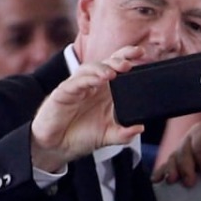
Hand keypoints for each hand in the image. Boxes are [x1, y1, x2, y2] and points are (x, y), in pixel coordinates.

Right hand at [31, 46, 144, 171]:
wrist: (59, 146)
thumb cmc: (82, 135)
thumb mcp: (108, 136)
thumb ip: (124, 134)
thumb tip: (140, 127)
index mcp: (105, 91)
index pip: (117, 68)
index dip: (126, 57)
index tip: (141, 53)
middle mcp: (92, 85)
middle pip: (105, 64)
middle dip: (117, 59)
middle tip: (128, 64)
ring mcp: (77, 87)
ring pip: (88, 70)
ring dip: (101, 69)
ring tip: (112, 73)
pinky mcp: (63, 94)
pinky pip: (74, 83)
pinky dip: (86, 80)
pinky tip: (96, 80)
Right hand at [152, 115, 200, 185]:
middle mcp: (191, 138)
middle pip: (183, 151)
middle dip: (186, 168)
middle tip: (190, 183)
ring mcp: (184, 148)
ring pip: (173, 158)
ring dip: (171, 170)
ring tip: (172, 182)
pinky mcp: (180, 160)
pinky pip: (167, 165)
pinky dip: (161, 172)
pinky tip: (157, 180)